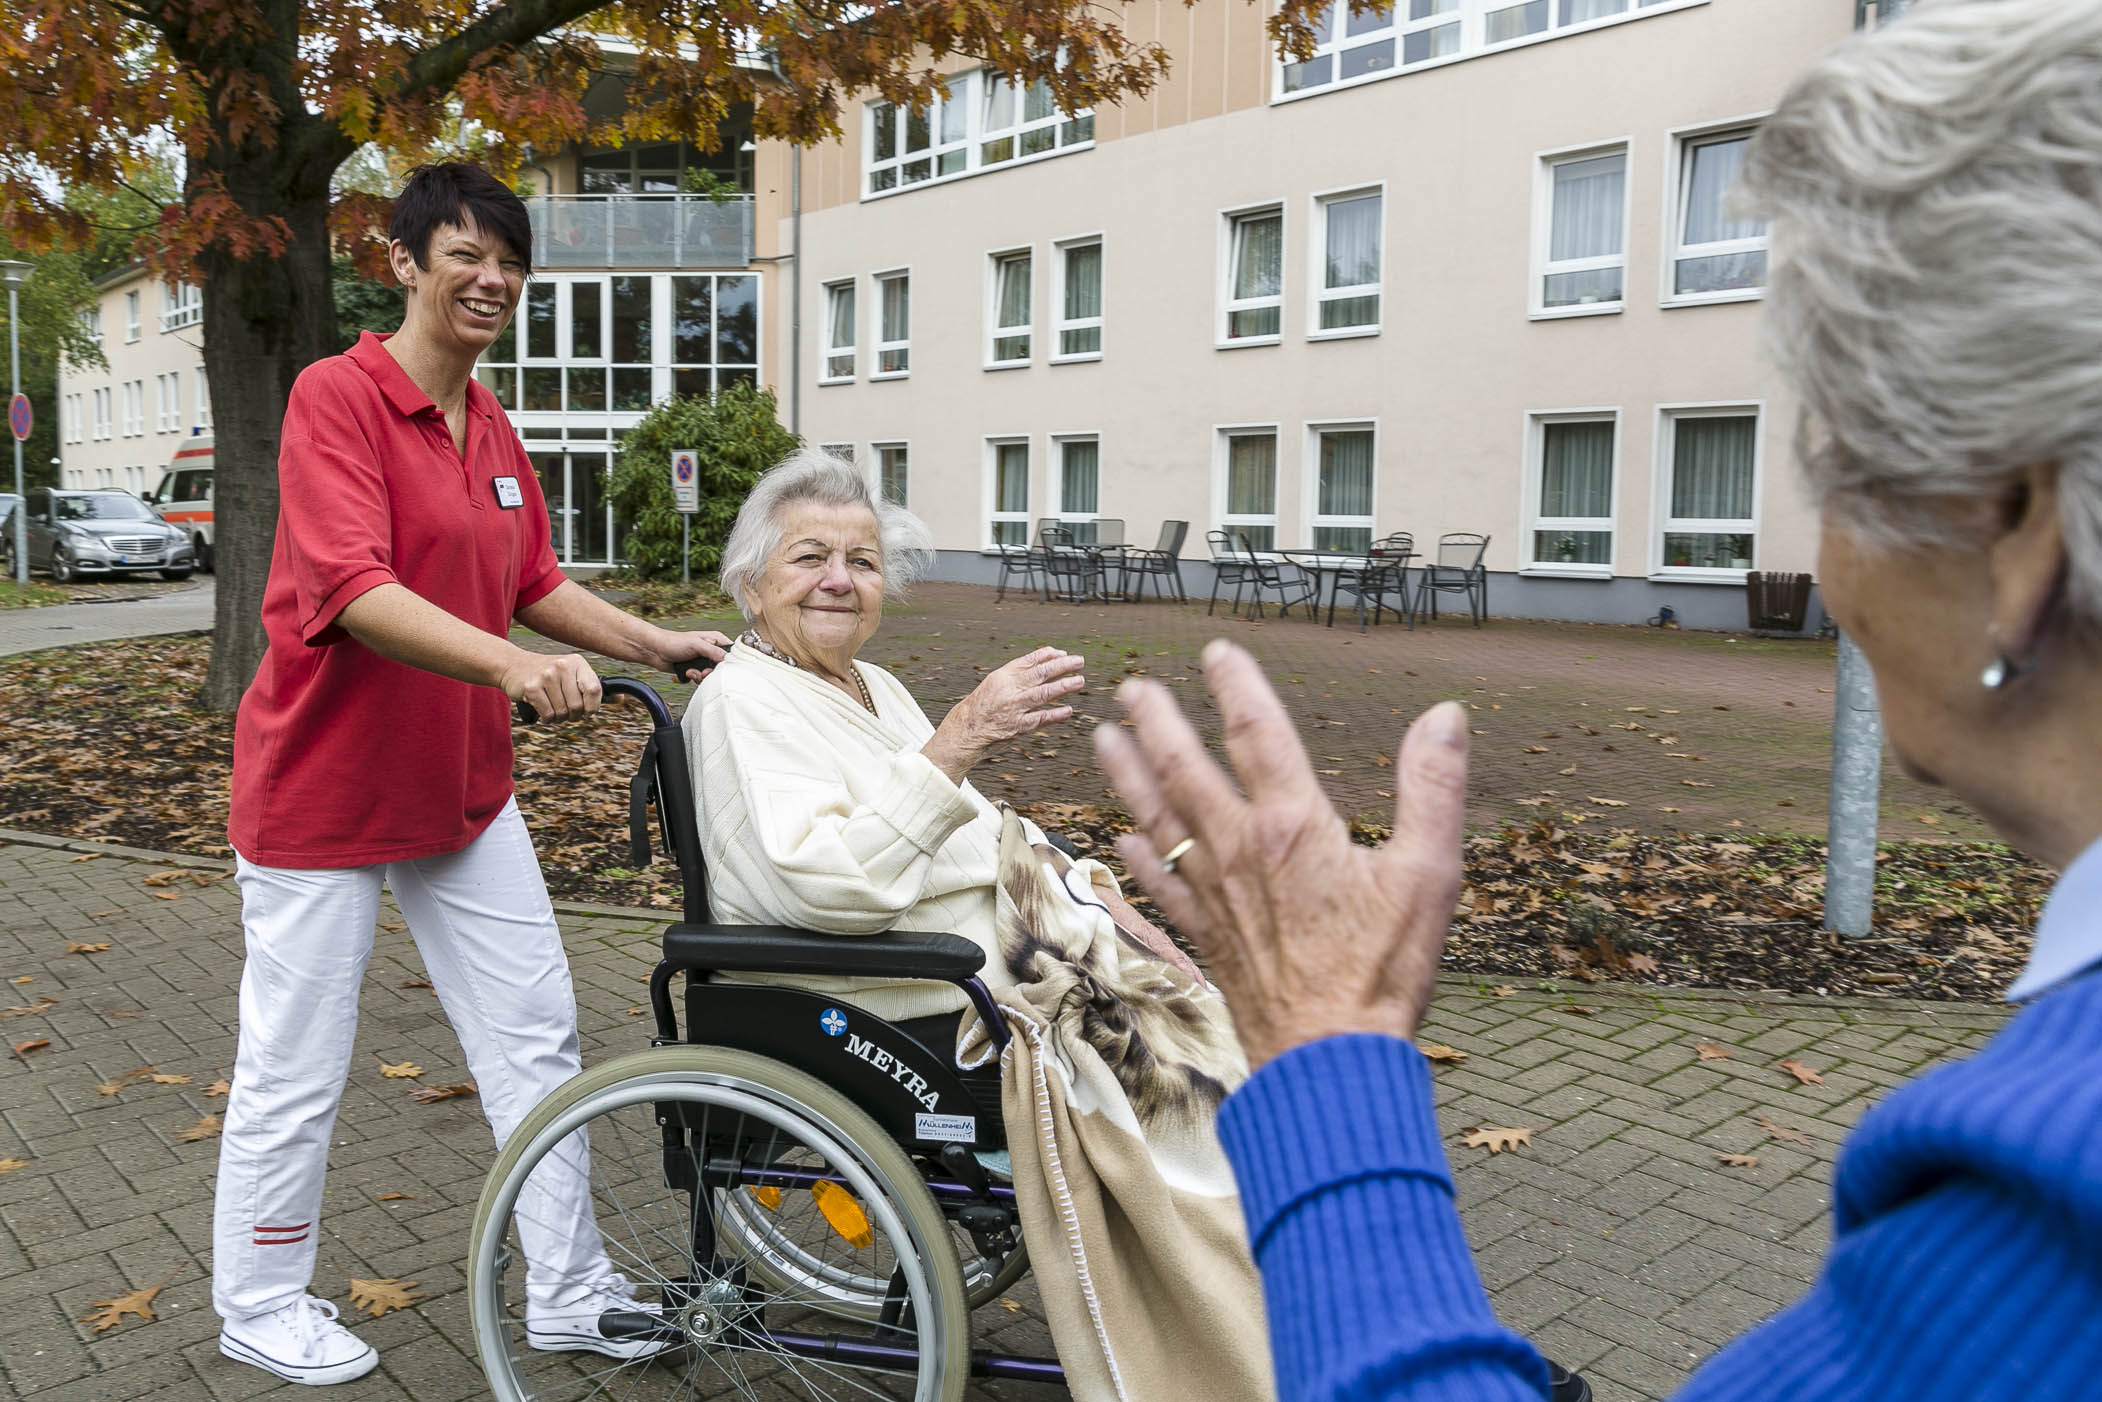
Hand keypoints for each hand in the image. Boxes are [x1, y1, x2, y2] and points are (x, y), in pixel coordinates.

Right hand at [500, 651, 601, 722]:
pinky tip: (543, 710)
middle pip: (578, 707)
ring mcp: (546, 676)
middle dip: (573, 715)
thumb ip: (593, 687)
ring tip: (553, 708)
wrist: (513, 665)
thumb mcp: (572, 673)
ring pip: (563, 713)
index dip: (593, 707)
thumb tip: (620, 699)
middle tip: (565, 710)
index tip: (586, 711)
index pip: (595, 690)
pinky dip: (547, 719)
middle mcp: (563, 666)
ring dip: (559, 718)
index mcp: (577, 663)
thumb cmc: (549, 674)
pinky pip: (548, 715)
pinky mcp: (531, 687)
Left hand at [650, 628, 732, 683]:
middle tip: (704, 671)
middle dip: (713, 672)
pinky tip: (688, 673)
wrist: (656, 651)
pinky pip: (703, 679)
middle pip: (723, 667)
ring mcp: (704, 661)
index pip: (732, 652)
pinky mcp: (697, 670)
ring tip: (693, 672)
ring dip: (702, 677)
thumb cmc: (674, 642)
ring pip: (713, 675)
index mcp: (716, 640)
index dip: (730, 662)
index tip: (722, 668)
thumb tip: (728, 660)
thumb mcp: (697, 645)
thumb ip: (714, 652)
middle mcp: (712, 650)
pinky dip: (696, 678)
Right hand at [924, 646, 1085, 781]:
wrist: (964, 730)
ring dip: (1063, 687)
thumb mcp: (994, 683)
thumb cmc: (982, 706)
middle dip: (1062, 666)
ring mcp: (1013, 708)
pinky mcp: (1016, 726)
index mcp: (1002, 675)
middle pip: (1040, 673)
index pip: (1029, 661)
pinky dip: (1055, 715)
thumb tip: (1043, 662)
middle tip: (1079, 662)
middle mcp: (1008, 689)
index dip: (1048, 656)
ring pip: (1043, 693)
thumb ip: (1017, 674)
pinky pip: (1039, 719)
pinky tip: (1068, 711)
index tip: (1063, 653)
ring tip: (1080, 682)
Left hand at [1091, 639, 1469, 1068]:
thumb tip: (1444, 716)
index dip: (1238, 685)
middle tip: (1134, 686)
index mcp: (1293, 825)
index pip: (1259, 733)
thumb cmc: (1383, 973)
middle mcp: (1240, 849)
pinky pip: (1159, 885)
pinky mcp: (1203, 934)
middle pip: (1186, 767)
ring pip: (1157, 817)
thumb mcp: (1430, 875)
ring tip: (1103, 738)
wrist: (1330, 1060)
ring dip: (1127, 774)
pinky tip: (1123, 838)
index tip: (1218, 652)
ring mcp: (1213, 893)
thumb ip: (1433, 789)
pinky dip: (1138, 856)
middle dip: (1159, 721)